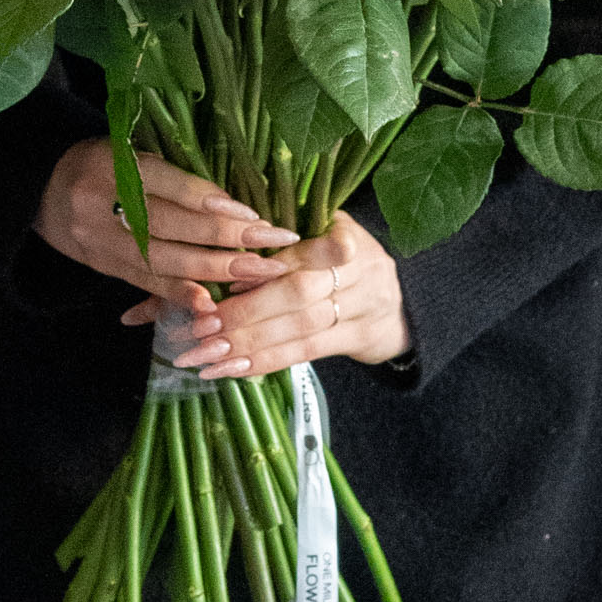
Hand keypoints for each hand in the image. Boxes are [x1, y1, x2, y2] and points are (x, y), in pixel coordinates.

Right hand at [34, 137, 299, 309]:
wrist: (41, 188)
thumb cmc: (101, 161)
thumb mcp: (130, 150)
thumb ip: (172, 174)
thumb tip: (231, 201)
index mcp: (116, 164)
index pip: (173, 187)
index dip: (215, 204)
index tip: (256, 216)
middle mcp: (107, 204)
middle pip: (175, 228)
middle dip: (229, 241)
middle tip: (274, 247)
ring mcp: (103, 240)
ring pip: (165, 260)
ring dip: (216, 271)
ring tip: (259, 274)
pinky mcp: (104, 266)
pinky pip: (146, 283)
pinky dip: (180, 294)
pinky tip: (212, 302)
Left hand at [119, 210, 411, 376]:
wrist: (403, 296)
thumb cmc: (341, 256)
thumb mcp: (319, 230)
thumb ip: (267, 238)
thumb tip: (199, 245)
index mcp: (342, 230)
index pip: (295, 251)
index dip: (258, 272)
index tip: (218, 285)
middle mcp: (357, 267)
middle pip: (297, 293)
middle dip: (244, 315)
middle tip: (198, 331)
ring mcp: (362, 304)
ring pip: (300, 328)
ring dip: (248, 346)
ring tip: (203, 358)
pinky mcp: (359, 338)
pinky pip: (309, 352)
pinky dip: (268, 362)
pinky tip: (233, 372)